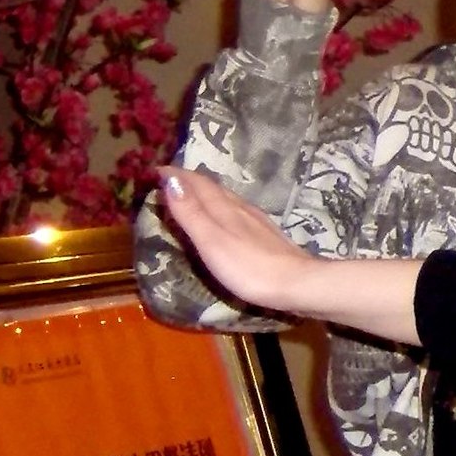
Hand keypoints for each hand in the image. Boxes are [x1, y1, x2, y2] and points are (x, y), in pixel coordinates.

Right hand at [157, 167, 320, 312]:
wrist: (299, 285)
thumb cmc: (249, 267)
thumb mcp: (211, 240)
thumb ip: (191, 212)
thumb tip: (170, 179)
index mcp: (225, 208)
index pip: (198, 183)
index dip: (177, 175)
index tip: (156, 170)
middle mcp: (242, 209)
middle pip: (214, 188)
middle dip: (191, 182)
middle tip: (170, 180)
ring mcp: (258, 223)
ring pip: (229, 200)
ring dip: (208, 195)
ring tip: (194, 196)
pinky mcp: (269, 237)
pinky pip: (240, 214)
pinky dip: (225, 210)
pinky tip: (228, 219)